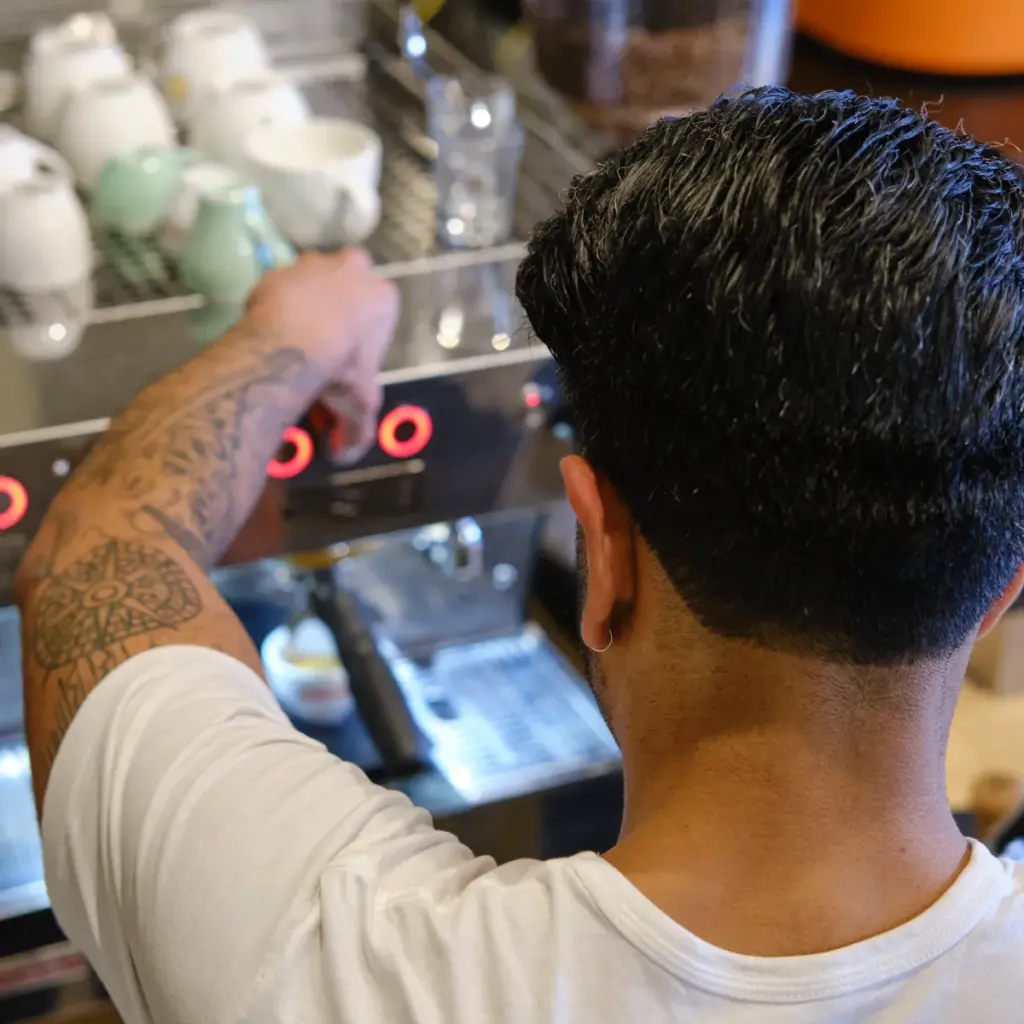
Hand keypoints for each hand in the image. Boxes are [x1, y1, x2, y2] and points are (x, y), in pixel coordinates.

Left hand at [244, 249, 399, 454]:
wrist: (292, 342)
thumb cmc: (341, 366)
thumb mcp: (359, 405)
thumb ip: (357, 430)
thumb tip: (345, 456)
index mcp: (383, 296)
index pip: (378, 317)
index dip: (362, 343)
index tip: (347, 366)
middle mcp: (353, 268)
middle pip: (347, 291)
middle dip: (338, 313)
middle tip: (322, 349)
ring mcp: (313, 264)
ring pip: (314, 283)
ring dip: (308, 305)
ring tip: (294, 341)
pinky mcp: (279, 269)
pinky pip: (280, 289)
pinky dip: (277, 307)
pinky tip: (272, 332)